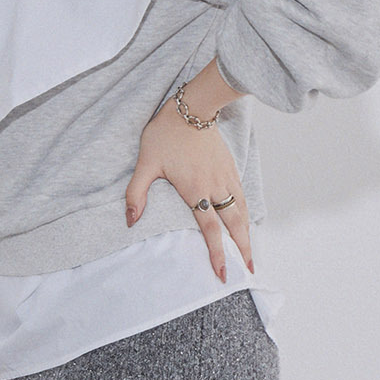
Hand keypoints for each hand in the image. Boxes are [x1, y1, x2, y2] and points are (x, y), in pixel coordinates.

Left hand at [124, 97, 252, 281]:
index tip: (222, 273)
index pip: (211, 231)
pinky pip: (242, 197)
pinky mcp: (230, 168)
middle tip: (247, 271)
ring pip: (242, 212)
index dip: (217, 254)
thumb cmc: (166, 133)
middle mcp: (215, 187)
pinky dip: (246, 214)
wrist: (192, 106)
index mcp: (196, 191)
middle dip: (241, 250)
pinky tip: (245, 223)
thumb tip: (130, 221)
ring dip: (247, 234)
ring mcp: (226, 177)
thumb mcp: (145, 163)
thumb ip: (136, 194)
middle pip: (235, 226)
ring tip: (249, 254)